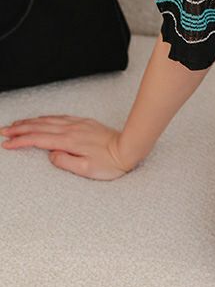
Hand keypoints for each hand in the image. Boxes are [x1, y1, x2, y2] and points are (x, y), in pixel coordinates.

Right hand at [1, 115, 133, 179]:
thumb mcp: (86, 169)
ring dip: (31, 122)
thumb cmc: (111, 162)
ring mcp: (78, 124)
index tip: (7, 143)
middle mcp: (72, 130)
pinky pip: (60, 117)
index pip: (39, 139)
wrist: (129, 147)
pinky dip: (47, 117)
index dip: (21, 141)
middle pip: (40, 127)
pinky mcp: (85, 123)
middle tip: (5, 131)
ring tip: (18, 124)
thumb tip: (51, 155)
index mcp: (69, 142)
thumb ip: (65, 162)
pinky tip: (43, 118)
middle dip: (20, 129)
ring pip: (49, 120)